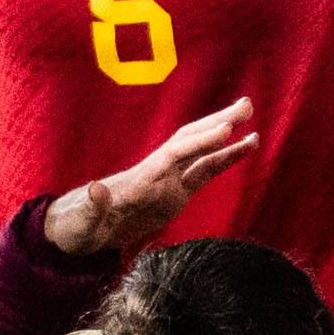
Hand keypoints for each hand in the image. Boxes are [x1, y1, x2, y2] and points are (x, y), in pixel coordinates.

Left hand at [41, 97, 260, 258]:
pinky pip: (205, 171)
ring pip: (202, 151)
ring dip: (227, 136)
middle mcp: (158, 172)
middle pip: (191, 140)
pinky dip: (226, 159)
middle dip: (217, 123)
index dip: (200, 142)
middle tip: (246, 105)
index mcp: (141, 178)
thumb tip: (95, 189)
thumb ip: (93, 206)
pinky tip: (245, 149)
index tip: (226, 130)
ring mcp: (168, 180)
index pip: (176, 154)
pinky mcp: (176, 192)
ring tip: (253, 121)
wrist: (81, 229)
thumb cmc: (80, 224)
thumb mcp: (84, 220)